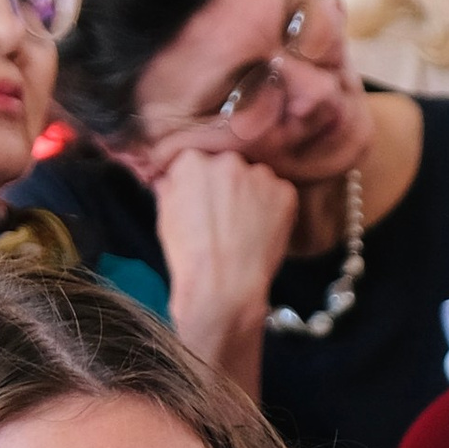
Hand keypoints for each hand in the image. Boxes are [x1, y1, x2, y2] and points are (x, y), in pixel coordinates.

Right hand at [150, 148, 299, 390]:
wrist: (222, 287)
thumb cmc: (189, 258)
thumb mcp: (165, 217)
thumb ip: (169, 187)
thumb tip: (169, 176)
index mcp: (191, 161)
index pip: (198, 161)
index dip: (201, 184)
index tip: (204, 201)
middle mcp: (226, 160)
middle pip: (229, 165)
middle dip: (227, 185)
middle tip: (226, 216)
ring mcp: (258, 174)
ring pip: (256, 178)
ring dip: (252, 195)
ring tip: (244, 227)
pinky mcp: (284, 191)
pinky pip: (279, 194)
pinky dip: (274, 209)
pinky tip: (261, 231)